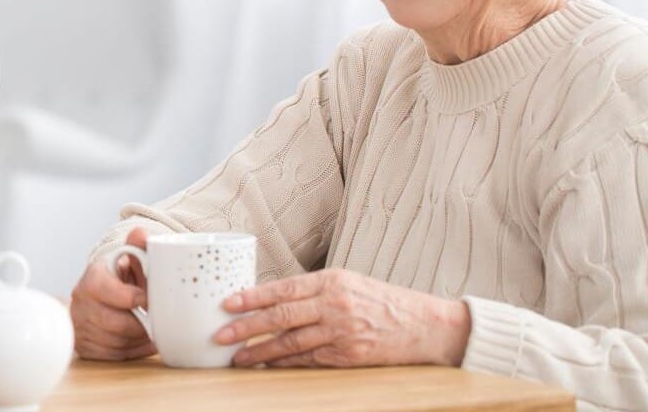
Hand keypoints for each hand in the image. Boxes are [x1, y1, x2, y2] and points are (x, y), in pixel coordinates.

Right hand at [70, 226, 155, 360]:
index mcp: (92, 278)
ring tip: (151, 330)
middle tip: (155, 320)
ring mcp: (80, 325)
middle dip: (139, 324)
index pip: (101, 288)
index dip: (128, 297)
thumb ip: (138, 249)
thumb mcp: (129, 262)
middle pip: (113, 322)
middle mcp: (81, 302)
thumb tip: (140, 233)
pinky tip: (141, 341)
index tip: (147, 300)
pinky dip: (133, 351)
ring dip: (139, 339)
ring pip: (116, 342)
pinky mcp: (85, 347)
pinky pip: (113, 355)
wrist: (97, 301)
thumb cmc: (120, 281)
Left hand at [220, 268, 470, 367]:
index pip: (282, 289)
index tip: (226, 303)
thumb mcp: (347, 284)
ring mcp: (343, 332)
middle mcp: (334, 304)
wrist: (427, 325)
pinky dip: (286, 364)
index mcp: (330, 281)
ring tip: (238, 358)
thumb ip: (312, 291)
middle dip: (246, 327)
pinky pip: (310, 361)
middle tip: (221, 336)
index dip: (251, 297)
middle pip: (281, 317)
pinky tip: (269, 366)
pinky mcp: (351, 356)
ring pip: (292, 343)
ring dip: (261, 352)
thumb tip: (269, 300)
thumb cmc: (381, 301)